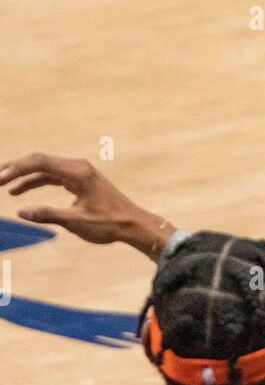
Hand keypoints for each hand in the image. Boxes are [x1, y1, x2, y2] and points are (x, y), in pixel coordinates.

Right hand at [0, 153, 172, 256]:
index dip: (17, 169)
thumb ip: (49, 215)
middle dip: (15, 168)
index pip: (41, 162)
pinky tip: (20, 191)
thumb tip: (21, 211)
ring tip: (1, 184)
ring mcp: (79, 172)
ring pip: (44, 168)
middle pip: (40, 160)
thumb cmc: (108, 224)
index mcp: (78, 173)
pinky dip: (35, 181)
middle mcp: (78, 167)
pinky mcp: (79, 180)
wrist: (132, 223)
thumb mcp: (76, 222)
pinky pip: (52, 176)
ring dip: (23, 175)